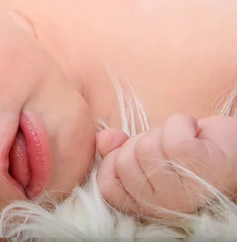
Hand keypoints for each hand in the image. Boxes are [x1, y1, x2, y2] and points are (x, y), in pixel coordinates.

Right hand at [97, 114, 236, 217]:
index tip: (136, 152)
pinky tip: (195, 132)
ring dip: (162, 132)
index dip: (114, 160)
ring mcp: (183, 191)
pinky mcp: (198, 166)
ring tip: (183, 142)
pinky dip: (181, 123)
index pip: (107, 186)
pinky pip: (171, 137)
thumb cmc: (188, 151)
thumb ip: (115, 150)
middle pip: (123, 161)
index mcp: (147, 206)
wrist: (233, 147)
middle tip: (165, 146)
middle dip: (140, 142)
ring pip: (145, 147)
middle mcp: (163, 206)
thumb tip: (105, 139)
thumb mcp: (143, 153)